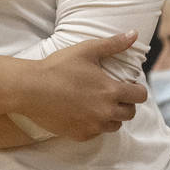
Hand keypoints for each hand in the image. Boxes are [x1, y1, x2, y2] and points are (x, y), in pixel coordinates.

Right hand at [24, 31, 147, 140]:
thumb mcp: (87, 50)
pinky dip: (94, 125)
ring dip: (112, 116)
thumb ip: (113, 44)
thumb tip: (134, 34)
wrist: (29, 89)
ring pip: (114, 126)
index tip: (127, 85)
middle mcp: (105, 112)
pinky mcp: (79, 135)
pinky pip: (96, 133)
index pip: (140, 96)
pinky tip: (84, 113)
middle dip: (125, 103)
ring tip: (98, 104)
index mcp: (111, 91)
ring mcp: (92, 126)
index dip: (136, 90)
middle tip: (112, 94)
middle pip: (130, 113)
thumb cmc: (58, 67)